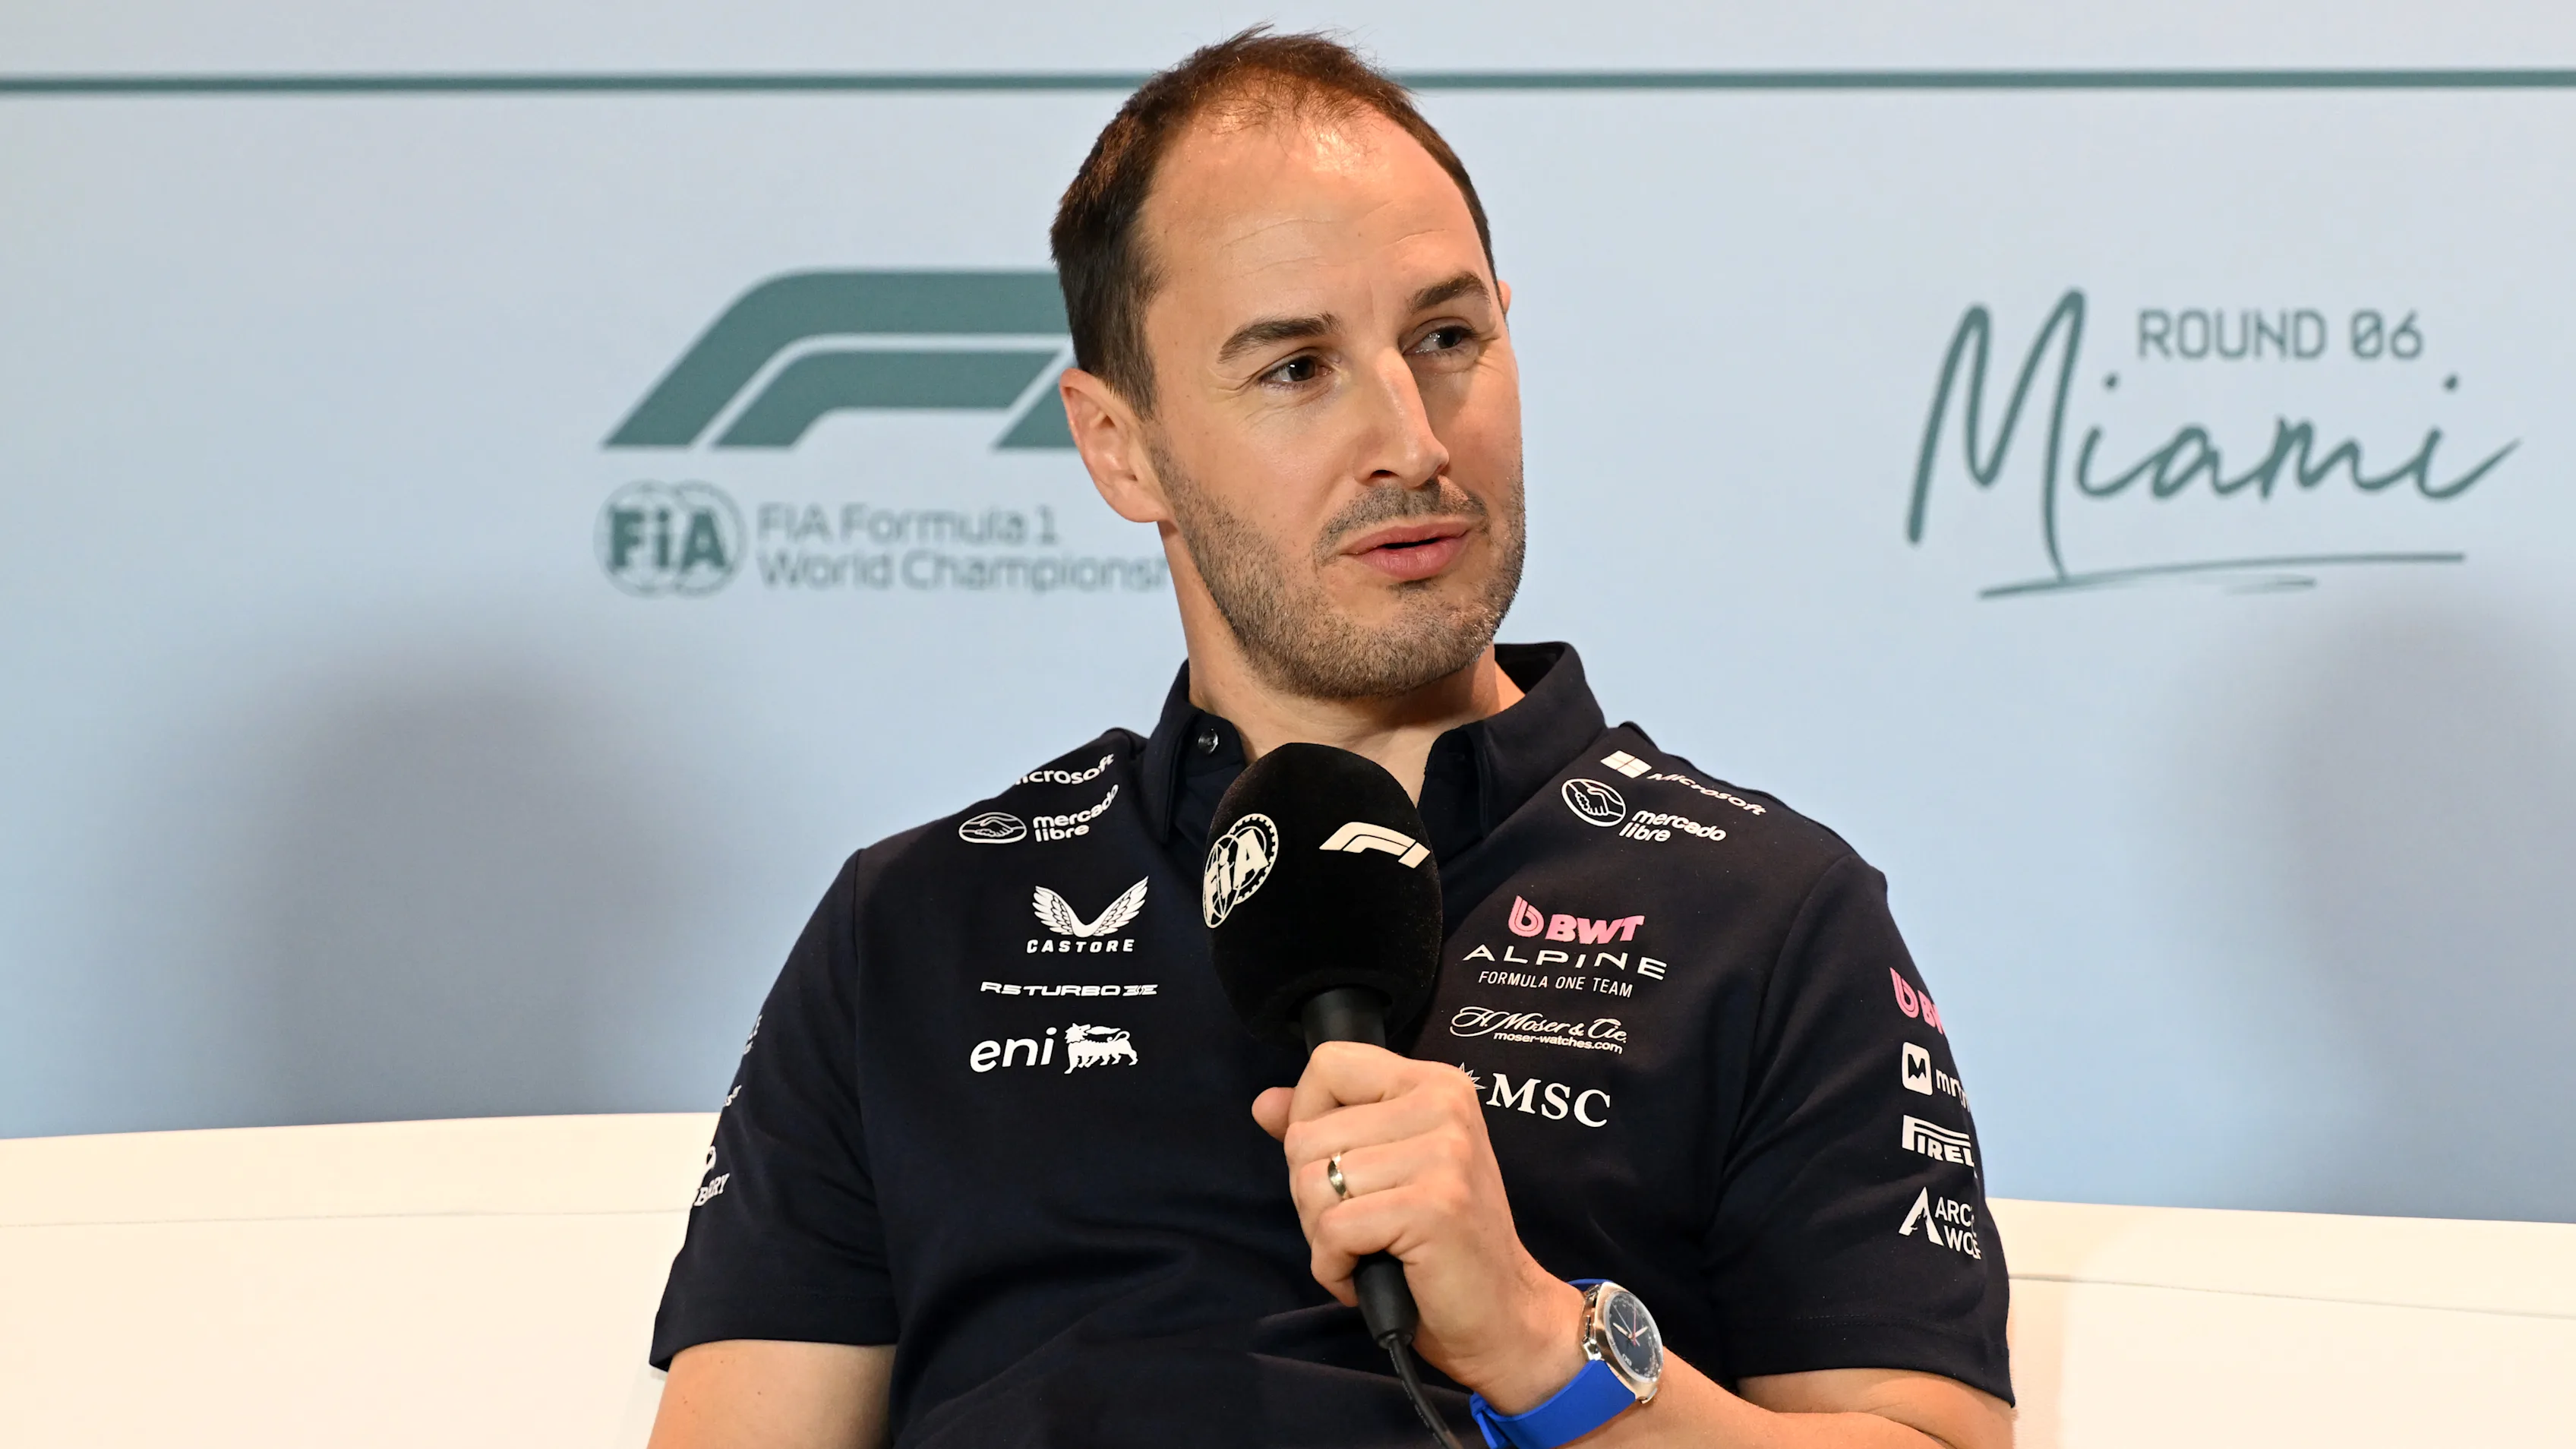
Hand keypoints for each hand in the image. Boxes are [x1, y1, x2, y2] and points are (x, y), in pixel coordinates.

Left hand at [1252, 1043, 1588, 1412]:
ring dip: (1323, 1235)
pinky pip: (1333, 1229)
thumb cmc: (1440, 1244)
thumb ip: (1327, 1127)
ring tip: (1366, 1249)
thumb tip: (1265, 1103)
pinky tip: (1367, 1275)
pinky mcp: (1434, 1207)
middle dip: (1312, 1195)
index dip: (1308, 1119)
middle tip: (1359, 1226)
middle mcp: (1444, 1105)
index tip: (1339, 1164)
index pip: (1329, 1064)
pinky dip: (1333, 1267)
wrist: (1504, 1313)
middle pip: (1306, 1135)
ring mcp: (1443, 1155)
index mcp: (1434, 1084)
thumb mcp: (1385, 1168)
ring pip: (1312, 1184)